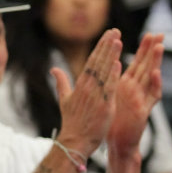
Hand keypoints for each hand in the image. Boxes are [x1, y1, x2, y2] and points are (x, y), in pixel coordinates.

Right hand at [54, 28, 122, 155]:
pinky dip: (112, 76)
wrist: (74, 141)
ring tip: (118, 40)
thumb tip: (53, 69)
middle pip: (98, 62)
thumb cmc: (72, 122)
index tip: (108, 34)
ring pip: (104, 72)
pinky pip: (109, 88)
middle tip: (115, 31)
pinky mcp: (103, 105)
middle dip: (107, 45)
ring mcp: (95, 96)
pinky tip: (117, 64)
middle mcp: (88, 88)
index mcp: (80, 85)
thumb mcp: (65, 100)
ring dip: (111, 55)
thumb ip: (61, 82)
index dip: (100, 46)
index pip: (92, 61)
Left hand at [107, 33, 163, 154]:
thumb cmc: (111, 121)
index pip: (135, 63)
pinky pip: (152, 95)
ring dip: (155, 61)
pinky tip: (156, 73)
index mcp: (125, 85)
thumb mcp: (107, 98)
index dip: (140, 49)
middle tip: (157, 33)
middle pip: (145, 66)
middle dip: (150, 50)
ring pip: (151, 77)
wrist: (117, 143)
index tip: (147, 34)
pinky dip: (155, 84)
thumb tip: (100, 69)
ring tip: (159, 46)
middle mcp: (136, 90)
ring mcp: (141, 98)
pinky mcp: (144, 110)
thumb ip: (106, 83)